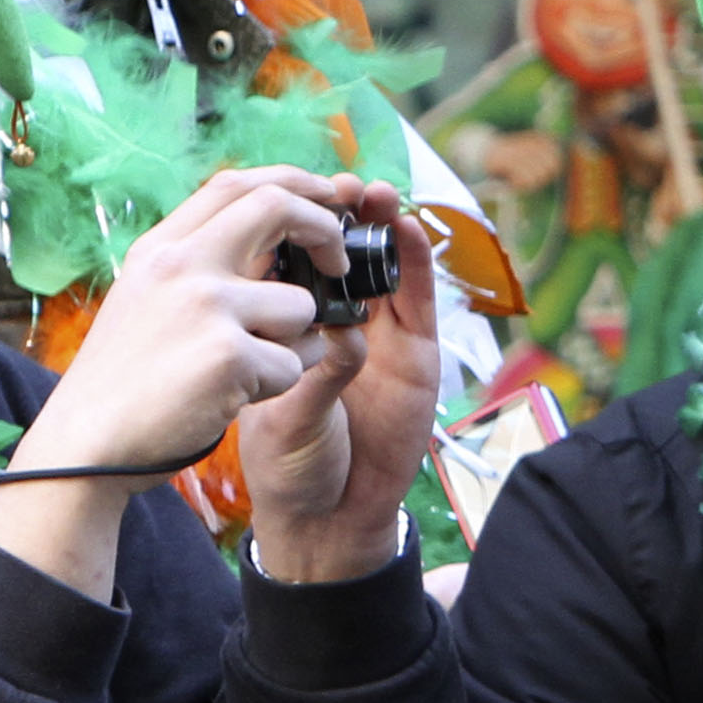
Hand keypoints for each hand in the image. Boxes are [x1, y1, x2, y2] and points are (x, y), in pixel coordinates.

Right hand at [0, 169, 372, 598]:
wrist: (86, 445)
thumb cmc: (123, 380)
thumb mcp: (144, 298)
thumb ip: (196, 265)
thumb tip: (274, 241)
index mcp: (160, 249)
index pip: (235, 183)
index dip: (292, 181)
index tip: (326, 195)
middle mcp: (181, 265)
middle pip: (276, 206)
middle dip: (324, 227)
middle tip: (338, 261)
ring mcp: (206, 306)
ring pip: (300, 305)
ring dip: (295, 341)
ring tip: (247, 370)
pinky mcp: (229, 355)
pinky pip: (293, 362)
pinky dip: (278, 384)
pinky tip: (233, 398)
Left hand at [239, 186, 442, 583]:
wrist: (331, 517)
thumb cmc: (291, 464)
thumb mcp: (286, 415)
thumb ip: (314, 375)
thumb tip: (340, 337)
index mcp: (284, 327)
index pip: (287, 258)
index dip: (290, 220)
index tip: (285, 192)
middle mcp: (332, 322)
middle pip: (338, 250)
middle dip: (339, 211)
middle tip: (338, 186)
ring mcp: (377, 334)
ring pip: (381, 265)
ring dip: (379, 224)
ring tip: (373, 194)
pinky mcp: (415, 353)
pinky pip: (418, 299)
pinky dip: (416, 262)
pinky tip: (408, 230)